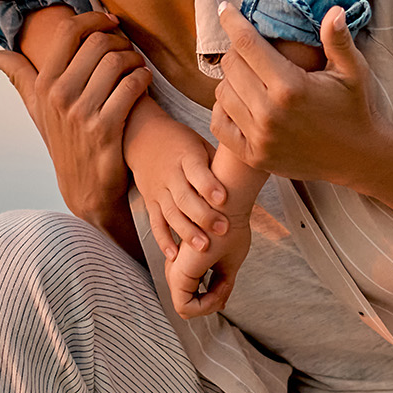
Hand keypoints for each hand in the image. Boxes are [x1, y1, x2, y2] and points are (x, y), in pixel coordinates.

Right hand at [0, 9, 148, 226]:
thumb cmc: (63, 141)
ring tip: (137, 65)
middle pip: (98, 43)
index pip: (69, 32)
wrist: (85, 188)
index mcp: (43, 84)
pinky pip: (131, 86)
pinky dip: (143, 78)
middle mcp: (59, 96)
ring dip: (134, 58)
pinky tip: (144, 81)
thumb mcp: (36, 108)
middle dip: (119, 40)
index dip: (93, 18)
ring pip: (117, 62)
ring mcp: (82, 113)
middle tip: (128, 49)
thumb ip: (17, 76)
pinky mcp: (106, 129)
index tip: (109, 20)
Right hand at [126, 109, 231, 264]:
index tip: (223, 199)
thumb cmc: (182, 144)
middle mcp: (170, 175)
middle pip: (185, 198)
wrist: (144, 137)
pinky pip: (156, 223)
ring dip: (187, 232)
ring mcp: (158, 190)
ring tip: (203, 247)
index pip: (197, 172)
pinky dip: (164, 240)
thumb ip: (218, 163)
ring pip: (171, 213)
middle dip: (203, 216)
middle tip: (222, 229)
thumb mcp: (201, 145)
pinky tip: (174, 255)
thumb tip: (248, 173)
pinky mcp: (150, 202)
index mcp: (186, 157)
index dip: (209, 186)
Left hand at [167, 214, 250, 319]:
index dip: (211, 301)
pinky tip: (219, 292)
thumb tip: (220, 304)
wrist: (228, 204)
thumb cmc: (231, 225)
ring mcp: (175, 269)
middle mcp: (176, 264)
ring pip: (185, 307)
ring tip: (223, 290)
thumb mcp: (229, 260)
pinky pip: (184, 306)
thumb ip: (221, 282)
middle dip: (209, 304)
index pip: (190, 296)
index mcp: (184, 259)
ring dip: (208, 304)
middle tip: (225, 293)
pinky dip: (204, 306)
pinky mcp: (178, 273)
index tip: (226, 291)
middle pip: (188, 303)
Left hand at [210, 5, 389, 185]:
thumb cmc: (355, 108)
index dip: (232, 21)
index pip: (247, 44)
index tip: (224, 8)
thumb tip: (333, 10)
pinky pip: (219, 125)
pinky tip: (239, 102)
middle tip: (249, 49)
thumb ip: (338, 40)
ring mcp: (260, 137)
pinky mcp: (255, 156)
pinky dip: (223, 110)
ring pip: (222, 93)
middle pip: (231, 66)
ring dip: (231, 80)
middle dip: (236, 51)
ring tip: (249, 76)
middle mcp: (270, 113)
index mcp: (291, 87)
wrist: (357, 157)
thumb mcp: (353, 71)